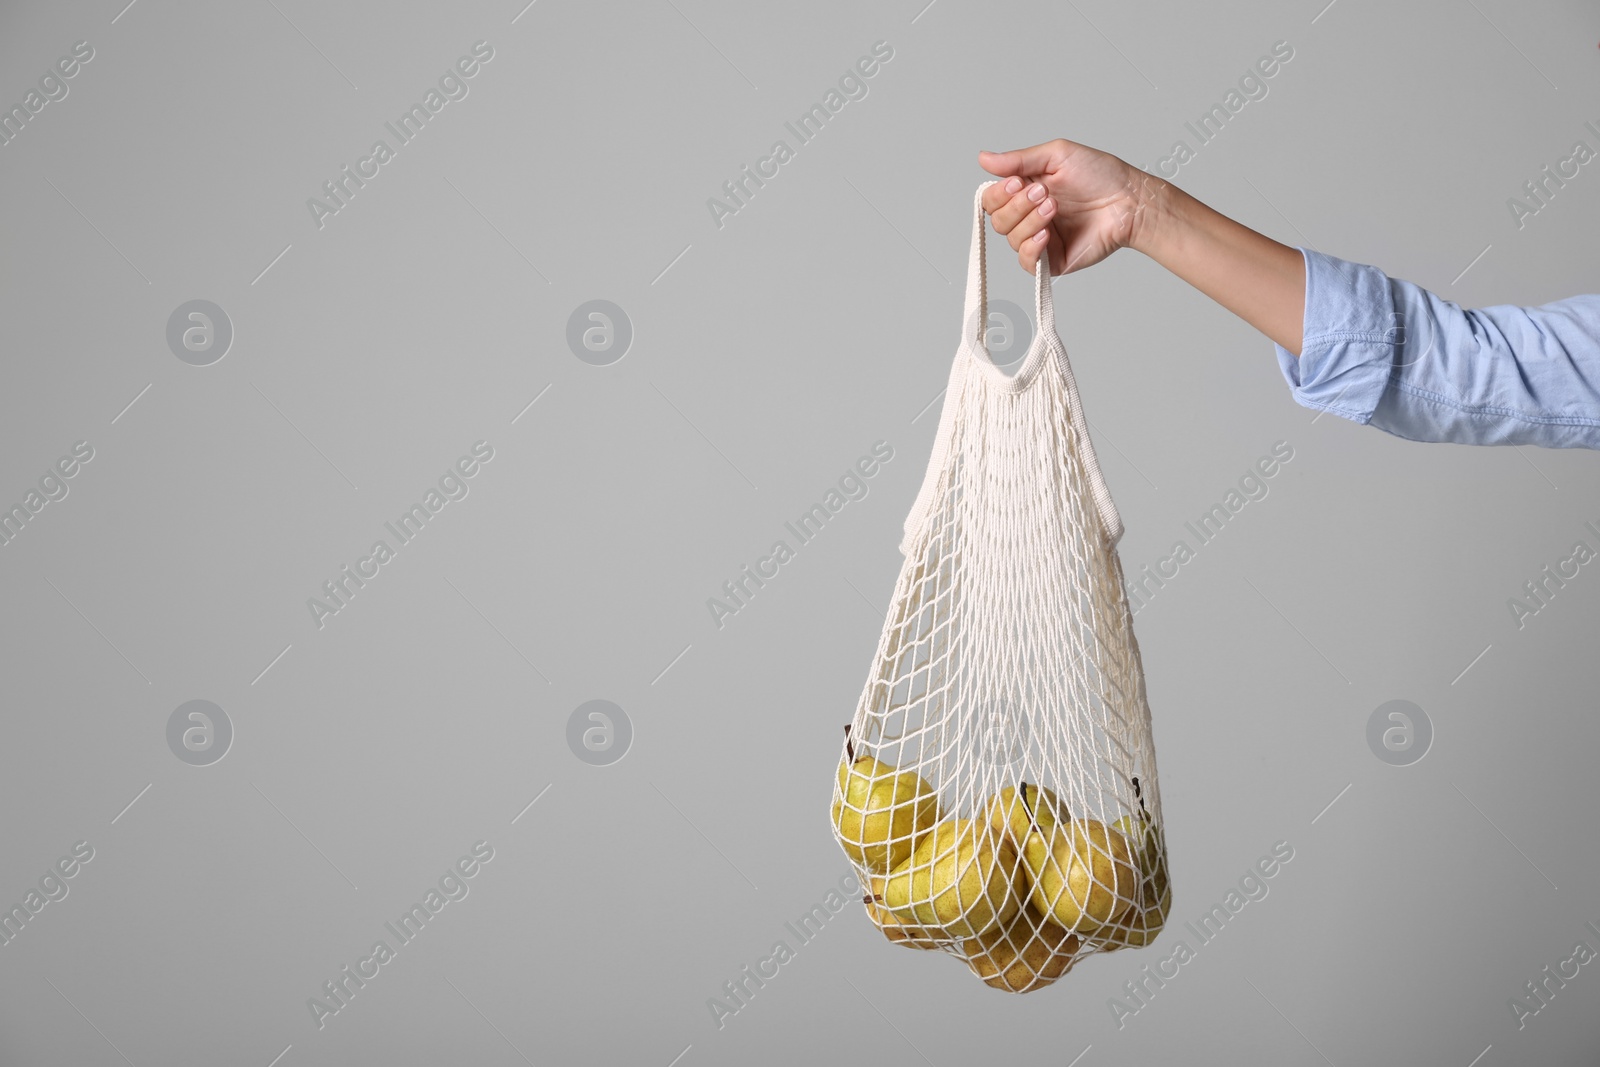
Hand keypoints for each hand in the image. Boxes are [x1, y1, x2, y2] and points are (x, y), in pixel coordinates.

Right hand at [977, 139, 1155, 275]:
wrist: (1128, 201)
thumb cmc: (1100, 175)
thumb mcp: (1056, 156)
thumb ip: (1018, 159)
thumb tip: (983, 158)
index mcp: (1024, 191)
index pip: (991, 199)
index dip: (998, 194)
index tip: (1018, 182)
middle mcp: (1028, 216)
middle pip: (997, 220)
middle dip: (1018, 206)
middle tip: (1045, 193)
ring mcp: (1039, 240)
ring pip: (1011, 239)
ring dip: (1030, 221)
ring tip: (1055, 207)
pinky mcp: (1052, 260)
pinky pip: (1026, 262)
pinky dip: (1031, 248)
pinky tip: (1045, 235)